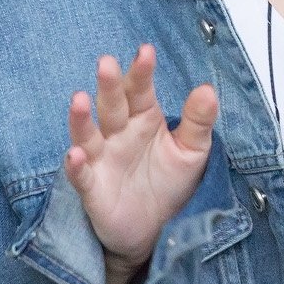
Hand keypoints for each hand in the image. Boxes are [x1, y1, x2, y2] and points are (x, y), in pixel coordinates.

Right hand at [64, 45, 218, 283]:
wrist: (158, 231)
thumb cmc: (171, 183)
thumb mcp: (192, 151)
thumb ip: (198, 121)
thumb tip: (208, 89)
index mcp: (143, 118)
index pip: (140, 90)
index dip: (141, 72)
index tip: (146, 51)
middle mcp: (118, 133)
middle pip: (111, 105)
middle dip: (108, 85)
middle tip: (107, 62)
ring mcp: (102, 160)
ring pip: (88, 135)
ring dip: (81, 119)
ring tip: (79, 99)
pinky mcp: (93, 189)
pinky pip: (81, 176)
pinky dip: (75, 166)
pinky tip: (75, 155)